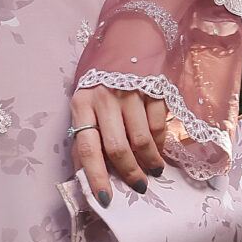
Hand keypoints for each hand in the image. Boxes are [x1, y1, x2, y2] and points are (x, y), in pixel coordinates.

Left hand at [69, 86, 167, 204]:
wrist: (126, 42)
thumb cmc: (100, 84)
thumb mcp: (84, 106)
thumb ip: (84, 139)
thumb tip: (85, 178)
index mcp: (81, 105)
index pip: (87, 149)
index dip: (96, 177)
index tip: (105, 199)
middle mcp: (103, 98)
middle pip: (117, 148)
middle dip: (130, 173)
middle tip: (139, 186)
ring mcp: (130, 92)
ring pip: (142, 140)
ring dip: (149, 161)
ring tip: (154, 170)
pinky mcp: (153, 87)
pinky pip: (158, 125)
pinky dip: (160, 143)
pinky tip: (158, 148)